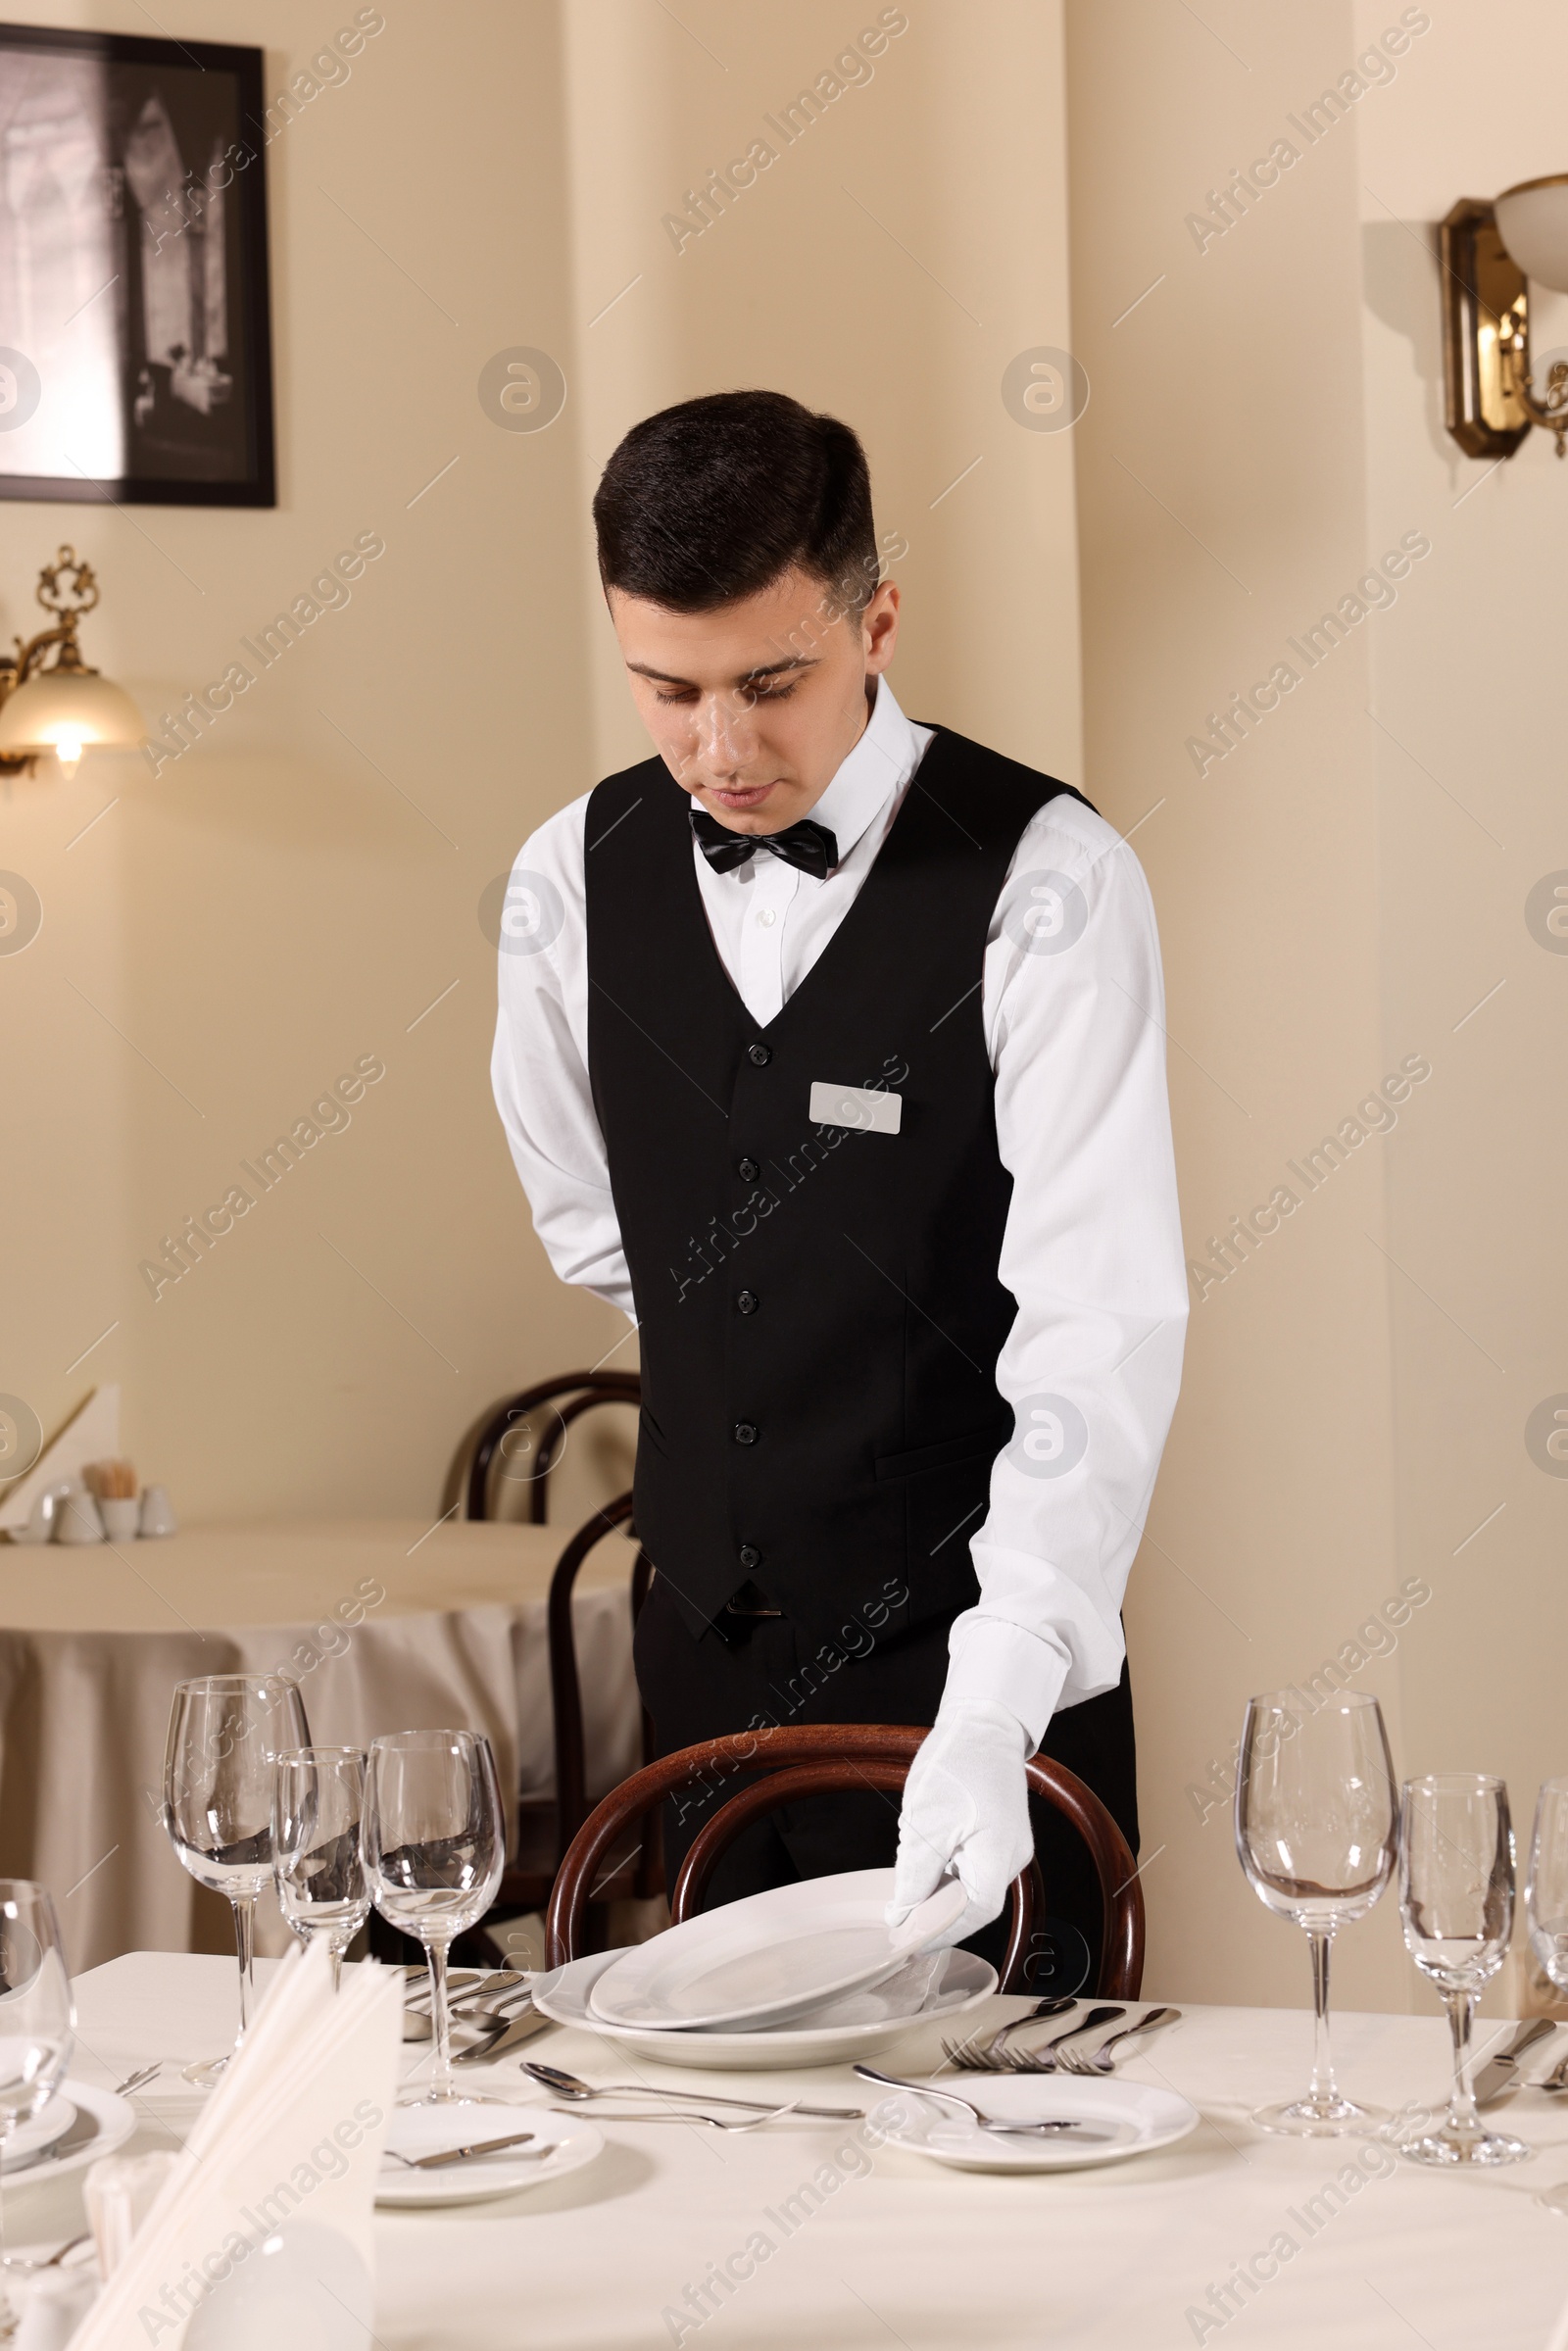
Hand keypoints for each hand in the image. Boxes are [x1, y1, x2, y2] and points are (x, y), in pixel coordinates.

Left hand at [888, 1698, 1033, 1947]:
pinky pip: (971, 1865)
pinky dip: (945, 1871)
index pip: (974, 1914)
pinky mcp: (997, 1834)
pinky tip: (922, 1863)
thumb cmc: (958, 1763)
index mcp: (1001, 1856)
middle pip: (973, 1903)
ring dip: (937, 1890)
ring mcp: (1007, 1845)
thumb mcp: (925, 1822)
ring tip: (906, 1889)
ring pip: (969, 1884)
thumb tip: (902, 1917)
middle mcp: (1012, 1856)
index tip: (907, 1940)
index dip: (940, 1931)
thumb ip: (915, 1876)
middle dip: (934, 1911)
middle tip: (898, 1919)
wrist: (981, 1721)